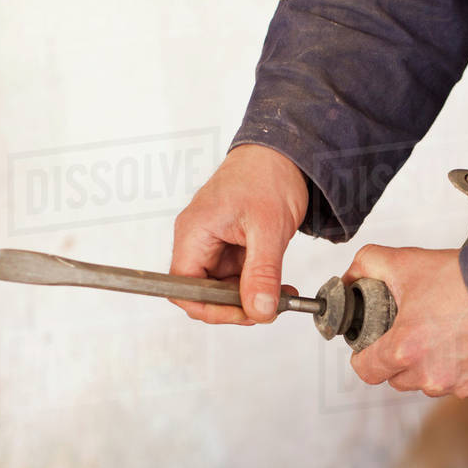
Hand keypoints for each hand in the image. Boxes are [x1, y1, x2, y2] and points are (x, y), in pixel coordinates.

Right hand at [170, 144, 307, 322]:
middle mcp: (197, 239)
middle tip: (269, 307)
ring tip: (281, 294)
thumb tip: (259, 310)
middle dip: (236, 305)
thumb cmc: (268, 175)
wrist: (284, 153)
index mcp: (193, 233)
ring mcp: (213, 242)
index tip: (244, 314)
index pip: (184, 288)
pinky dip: (257, 284)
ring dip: (251, 296)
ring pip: (223, 286)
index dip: (210, 309)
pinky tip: (278, 283)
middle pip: (203, 291)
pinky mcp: (230, 243)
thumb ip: (262, 274)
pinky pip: (237, 275)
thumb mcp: (268, 229)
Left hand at [345, 246, 467, 397]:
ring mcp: (459, 384)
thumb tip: (351, 275)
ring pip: (430, 383)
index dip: (365, 356)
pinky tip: (466, 342)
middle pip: (398, 379)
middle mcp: (431, 375)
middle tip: (412, 330)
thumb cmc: (466, 280)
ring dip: (430, 365)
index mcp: (405, 350)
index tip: (370, 347)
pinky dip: (461, 368)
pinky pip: (462, 384)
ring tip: (442, 333)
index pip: (366, 372)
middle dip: (399, 358)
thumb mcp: (407, 262)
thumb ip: (367, 265)